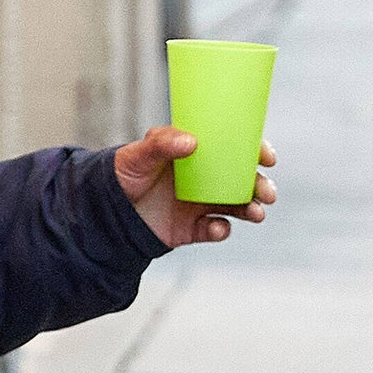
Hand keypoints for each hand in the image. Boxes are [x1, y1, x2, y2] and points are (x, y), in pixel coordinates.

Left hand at [115, 126, 277, 248]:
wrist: (104, 210)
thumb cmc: (123, 173)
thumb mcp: (138, 154)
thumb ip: (162, 143)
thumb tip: (192, 142)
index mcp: (199, 155)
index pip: (235, 149)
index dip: (256, 151)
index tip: (268, 157)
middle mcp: (206, 179)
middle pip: (244, 181)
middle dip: (261, 187)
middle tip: (268, 193)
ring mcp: (202, 204)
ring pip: (238, 206)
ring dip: (251, 209)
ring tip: (256, 214)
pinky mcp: (194, 229)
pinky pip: (216, 230)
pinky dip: (221, 230)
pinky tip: (217, 228)